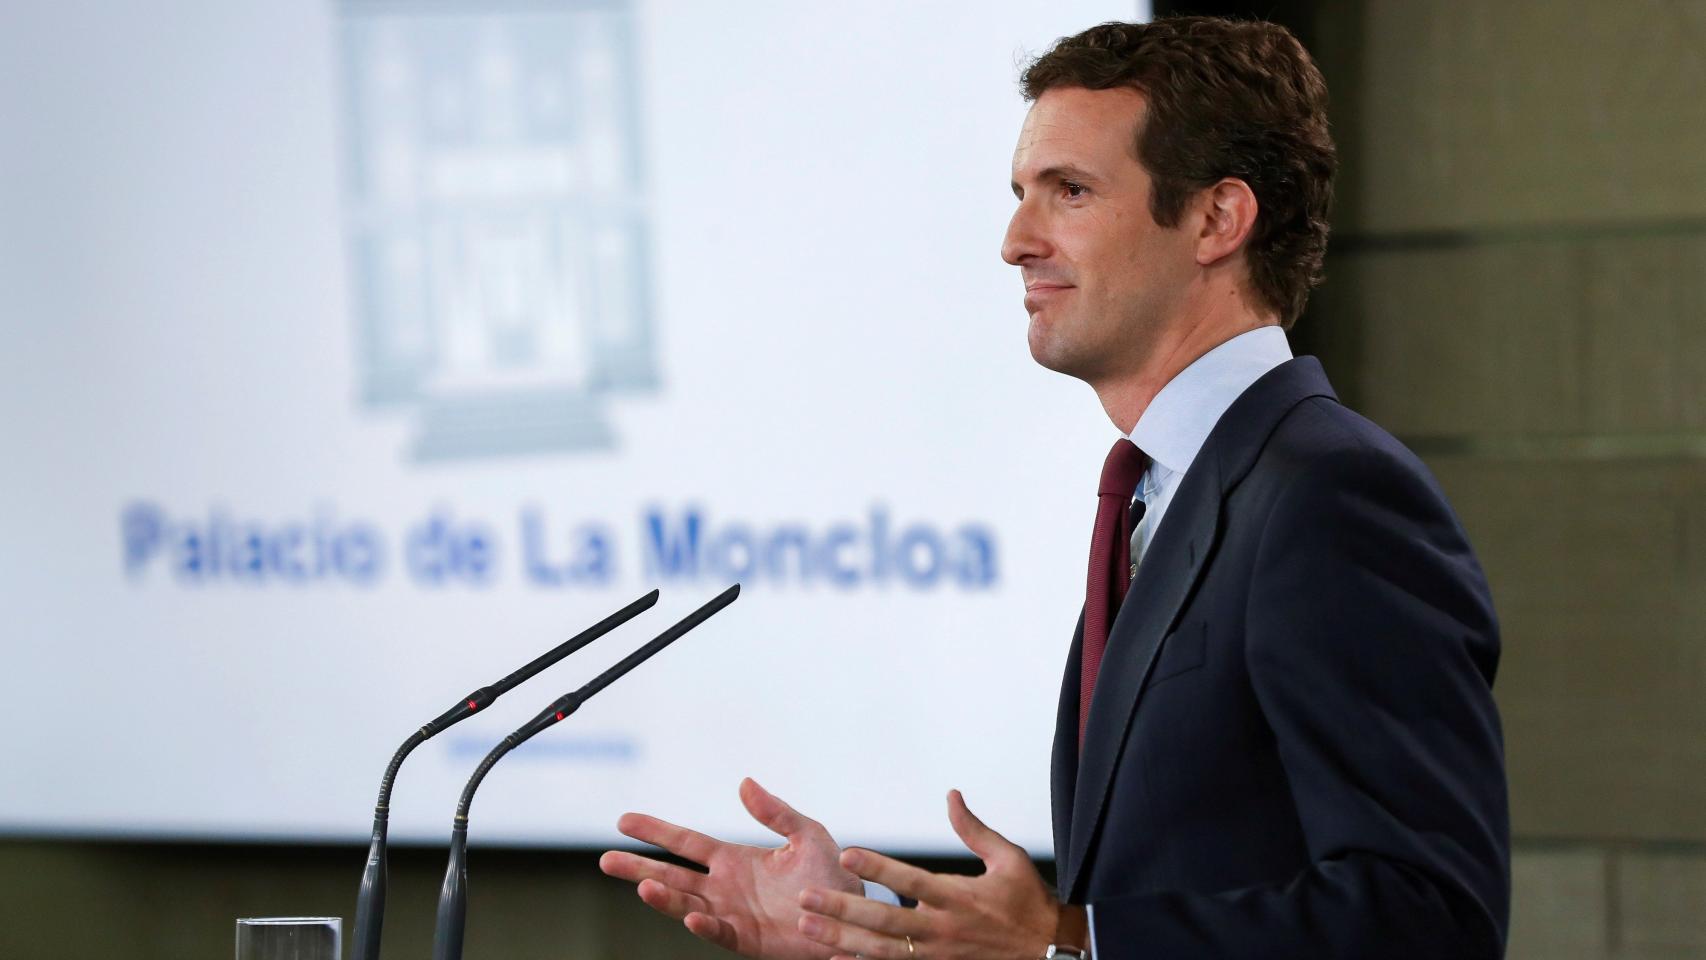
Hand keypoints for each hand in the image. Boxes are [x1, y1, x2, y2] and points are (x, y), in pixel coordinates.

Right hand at [599, 777, 862, 959]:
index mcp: (733, 859)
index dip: (655, 831)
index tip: (623, 821)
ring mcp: (732, 914)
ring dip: (663, 897)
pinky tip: (690, 914)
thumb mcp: (807, 835)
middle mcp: (724, 887)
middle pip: (671, 875)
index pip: (685, 842)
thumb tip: (745, 783)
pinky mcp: (747, 939)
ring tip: (641, 887)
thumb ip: (776, 812)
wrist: (852, 916)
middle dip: (638, 868)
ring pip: (686, 903)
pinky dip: (703, 924)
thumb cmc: (832, 875)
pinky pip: (719, 931)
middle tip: (606, 860)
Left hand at [797, 790, 1062, 959]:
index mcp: (958, 897)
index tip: (846, 854)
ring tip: (808, 927)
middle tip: (806, 897)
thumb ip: (974, 829)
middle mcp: (943, 929)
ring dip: (841, 940)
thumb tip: (951, 795)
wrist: (1050, 953)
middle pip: (884, 921)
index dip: (878, 869)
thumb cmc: (1029, 902)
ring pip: (881, 951)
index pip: (910, 881)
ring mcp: (938, 956)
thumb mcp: (1009, 858)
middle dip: (842, 910)